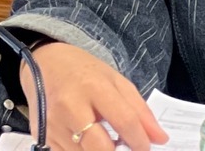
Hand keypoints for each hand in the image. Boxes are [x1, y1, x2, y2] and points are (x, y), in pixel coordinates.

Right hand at [27, 41, 165, 150]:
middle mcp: (69, 107)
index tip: (145, 147)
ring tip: (103, 142)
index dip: (141, 142)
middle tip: (125, 149)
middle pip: (102, 149)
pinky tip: (87, 144)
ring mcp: (53, 125)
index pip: (125, 122)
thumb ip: (140, 111)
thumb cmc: (83, 71)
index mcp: (92, 87)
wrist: (43, 62)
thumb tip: (160, 140)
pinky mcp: (43, 138)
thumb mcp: (115, 80)